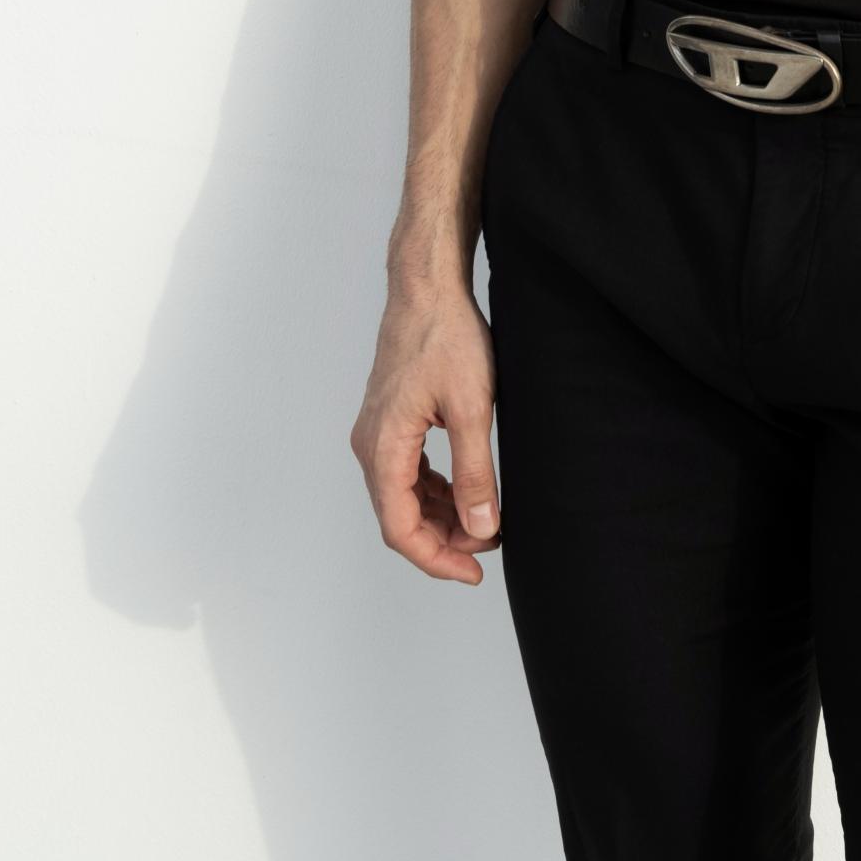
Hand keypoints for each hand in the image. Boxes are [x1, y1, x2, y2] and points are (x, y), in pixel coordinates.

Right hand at [349, 283, 501, 582]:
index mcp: (383, 447)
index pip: (400, 528)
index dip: (436, 558)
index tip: (473, 571)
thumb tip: (481, 528)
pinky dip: (434, 490)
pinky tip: (464, 491)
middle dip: (443, 539)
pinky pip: (407, 472)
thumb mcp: (472, 408)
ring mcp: (377, 432)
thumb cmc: (447, 337)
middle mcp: (370, 445)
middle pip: (399, 517)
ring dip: (440, 516)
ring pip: (403, 496)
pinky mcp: (390, 420)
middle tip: (489, 546)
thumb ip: (475, 472)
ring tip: (484, 522)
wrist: (428, 288)